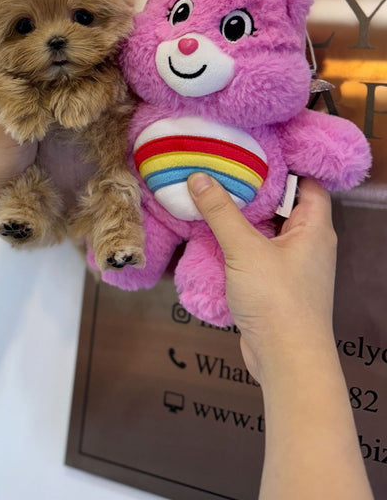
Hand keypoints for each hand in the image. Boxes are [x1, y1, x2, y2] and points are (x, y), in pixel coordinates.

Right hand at [187, 174, 337, 383]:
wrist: (286, 360)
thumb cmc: (279, 302)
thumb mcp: (245, 249)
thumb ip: (221, 212)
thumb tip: (199, 177)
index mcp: (314, 229)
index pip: (307, 184)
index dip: (285, 166)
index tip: (254, 153)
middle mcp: (307, 245)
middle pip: (282, 206)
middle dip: (254, 190)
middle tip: (223, 170)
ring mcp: (292, 267)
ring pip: (266, 231)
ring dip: (241, 219)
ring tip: (212, 197)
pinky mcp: (275, 285)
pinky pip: (256, 254)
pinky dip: (237, 244)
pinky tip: (211, 236)